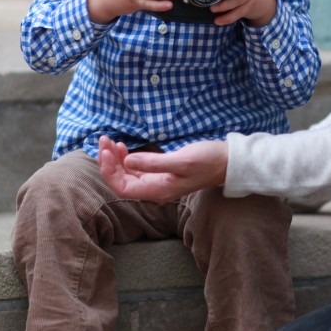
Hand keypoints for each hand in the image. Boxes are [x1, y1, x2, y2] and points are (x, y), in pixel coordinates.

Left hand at [97, 135, 228, 203]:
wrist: (227, 163)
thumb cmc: (207, 161)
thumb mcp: (181, 160)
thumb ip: (154, 163)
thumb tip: (127, 161)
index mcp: (157, 191)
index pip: (122, 188)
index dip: (109, 171)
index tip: (105, 151)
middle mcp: (154, 190)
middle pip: (121, 181)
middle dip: (108, 162)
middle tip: (103, 140)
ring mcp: (157, 183)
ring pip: (127, 175)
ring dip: (115, 159)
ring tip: (109, 141)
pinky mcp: (161, 174)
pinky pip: (136, 170)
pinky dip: (126, 159)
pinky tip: (123, 148)